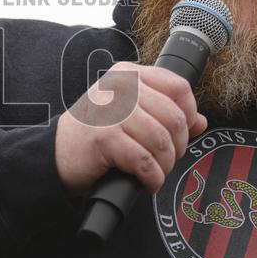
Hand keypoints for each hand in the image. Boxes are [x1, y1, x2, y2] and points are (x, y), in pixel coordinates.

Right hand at [55, 61, 206, 195]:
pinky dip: (152, 178)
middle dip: (177, 147)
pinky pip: (145, 161)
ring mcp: (112, 111)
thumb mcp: (129, 113)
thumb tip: (200, 121)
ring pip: (162, 141)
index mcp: (128, 74)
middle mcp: (121, 87)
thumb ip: (164, 112)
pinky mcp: (104, 138)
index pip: (178, 87)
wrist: (56, 153)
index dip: (188, 114)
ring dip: (165, 165)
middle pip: (174, 118)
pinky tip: (147, 182)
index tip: (180, 133)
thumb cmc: (94, 133)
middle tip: (165, 160)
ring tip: (155, 173)